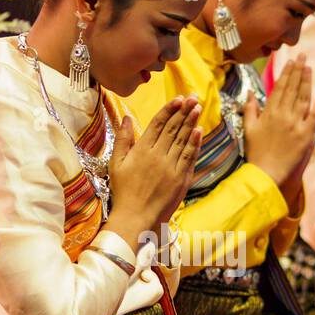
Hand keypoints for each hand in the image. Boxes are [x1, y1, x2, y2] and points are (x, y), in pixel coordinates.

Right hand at [105, 96, 202, 248]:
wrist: (135, 218)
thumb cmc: (123, 192)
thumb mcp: (116, 164)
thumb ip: (123, 139)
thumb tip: (127, 118)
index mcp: (141, 150)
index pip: (158, 124)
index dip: (169, 109)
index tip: (178, 98)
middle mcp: (157, 156)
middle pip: (173, 128)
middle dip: (183, 111)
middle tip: (192, 97)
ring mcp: (170, 167)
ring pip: (182, 140)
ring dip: (191, 122)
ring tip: (197, 108)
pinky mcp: (180, 178)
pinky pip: (189, 157)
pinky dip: (195, 143)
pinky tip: (199, 130)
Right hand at [245, 57, 314, 197]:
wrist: (266, 173)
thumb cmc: (256, 153)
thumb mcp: (249, 129)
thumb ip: (250, 109)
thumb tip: (249, 93)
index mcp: (269, 112)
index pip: (280, 87)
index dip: (286, 73)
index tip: (291, 61)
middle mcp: (283, 115)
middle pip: (292, 88)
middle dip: (298, 71)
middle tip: (303, 56)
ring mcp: (295, 124)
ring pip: (303, 98)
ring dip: (307, 82)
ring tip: (310, 68)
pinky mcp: (306, 135)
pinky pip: (314, 115)